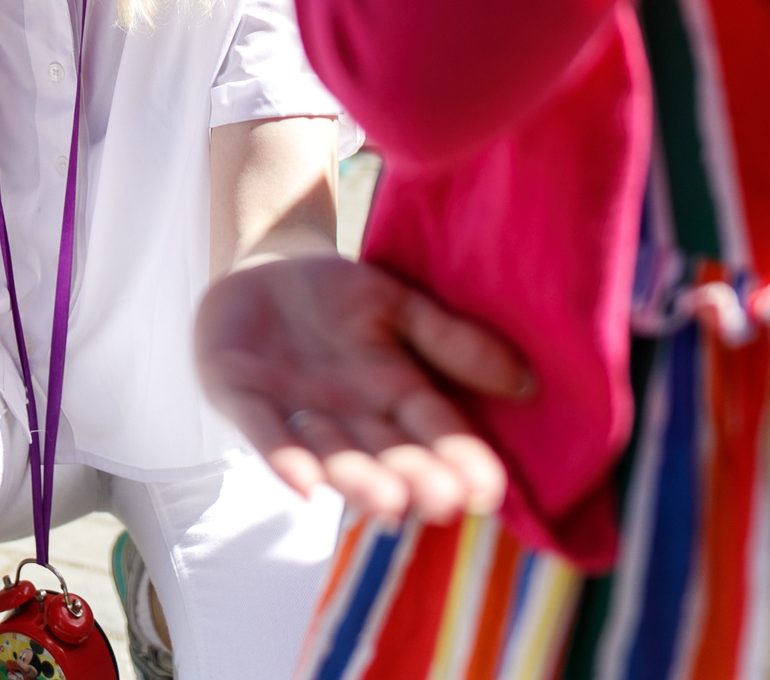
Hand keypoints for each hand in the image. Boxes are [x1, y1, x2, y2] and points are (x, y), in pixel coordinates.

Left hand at [195, 254, 532, 523]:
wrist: (261, 266)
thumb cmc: (335, 295)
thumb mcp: (398, 305)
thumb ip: (453, 342)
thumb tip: (527, 382)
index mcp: (394, 391)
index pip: (435, 431)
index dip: (461, 460)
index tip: (489, 491)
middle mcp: (350, 414)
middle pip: (386, 453)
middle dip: (412, 479)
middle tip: (440, 504)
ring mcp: (296, 409)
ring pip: (331, 453)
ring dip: (357, 480)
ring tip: (387, 503)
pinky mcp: (242, 397)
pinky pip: (264, 432)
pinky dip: (283, 459)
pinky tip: (302, 486)